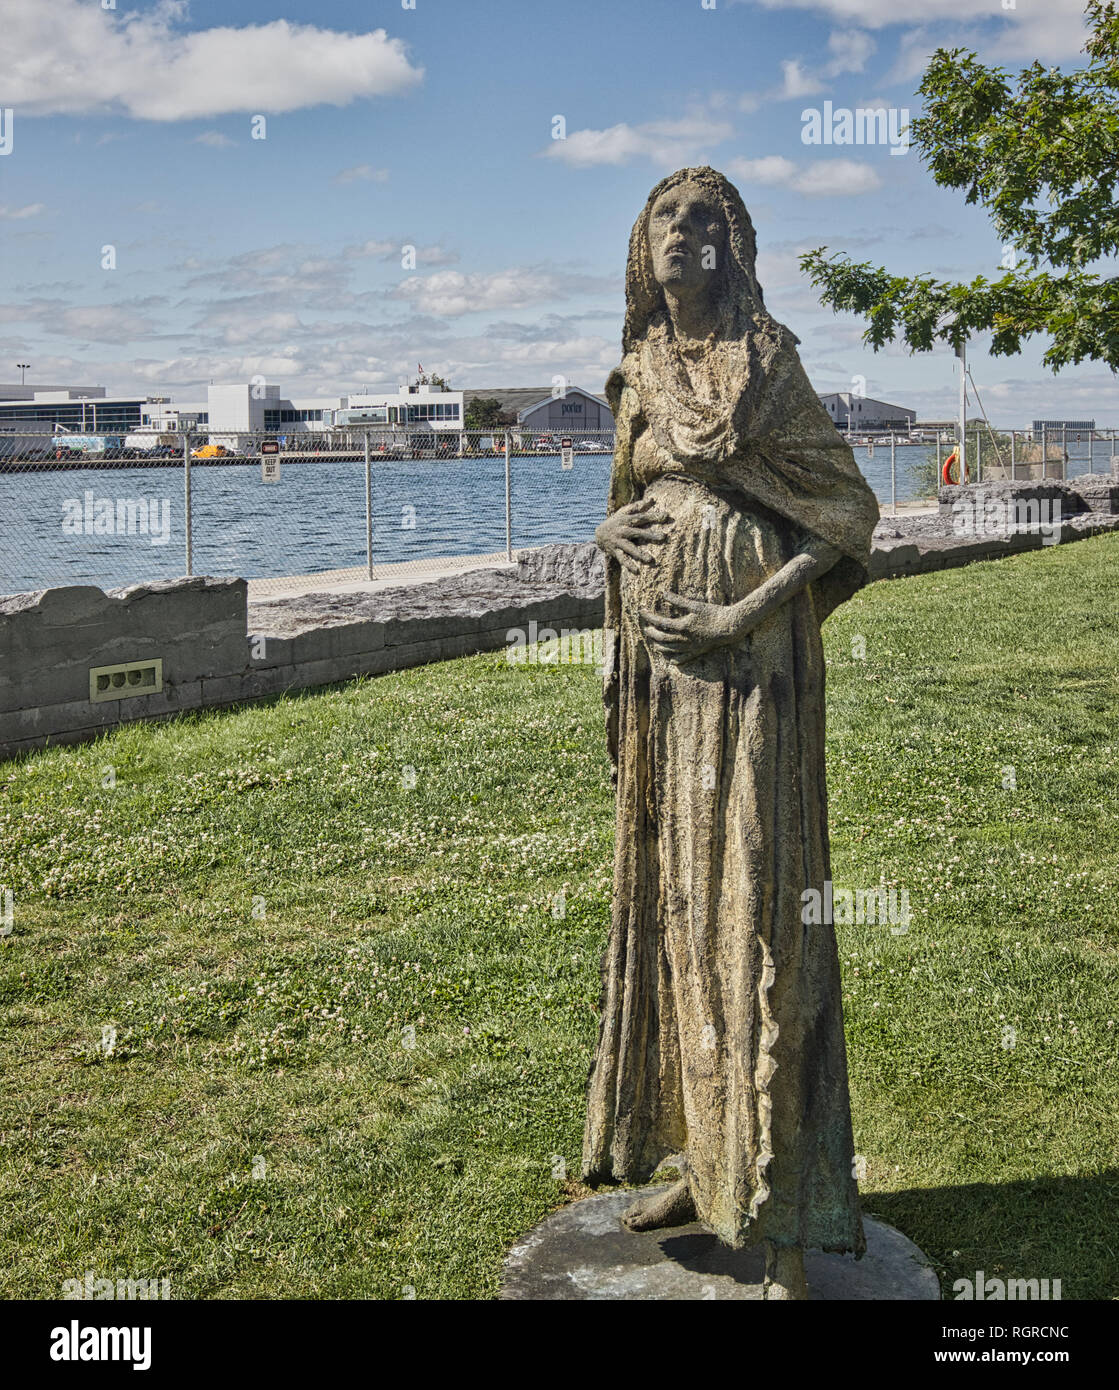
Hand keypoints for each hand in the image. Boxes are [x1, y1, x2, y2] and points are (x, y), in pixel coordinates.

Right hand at [595, 497, 672, 574]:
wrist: (599, 533)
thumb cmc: (616, 521)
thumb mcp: (624, 512)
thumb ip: (637, 506)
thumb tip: (651, 499)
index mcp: (626, 520)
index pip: (642, 517)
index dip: (653, 516)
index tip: (666, 515)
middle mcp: (623, 531)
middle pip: (638, 532)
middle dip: (650, 535)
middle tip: (663, 537)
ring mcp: (619, 542)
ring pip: (630, 548)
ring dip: (639, 554)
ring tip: (650, 559)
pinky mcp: (616, 552)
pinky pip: (623, 559)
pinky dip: (629, 565)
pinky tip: (636, 571)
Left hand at [639, 590, 769, 662]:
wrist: (729, 626)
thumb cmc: (713, 613)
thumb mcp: (695, 605)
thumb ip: (677, 600)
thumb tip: (662, 592)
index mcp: (682, 626)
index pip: (660, 623)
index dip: (649, 617)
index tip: (641, 612)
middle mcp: (684, 639)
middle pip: (662, 639)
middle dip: (652, 634)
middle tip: (646, 629)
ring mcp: (690, 647)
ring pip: (670, 650)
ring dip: (660, 647)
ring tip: (654, 643)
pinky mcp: (697, 651)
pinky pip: (682, 659)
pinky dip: (674, 659)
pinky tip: (669, 659)